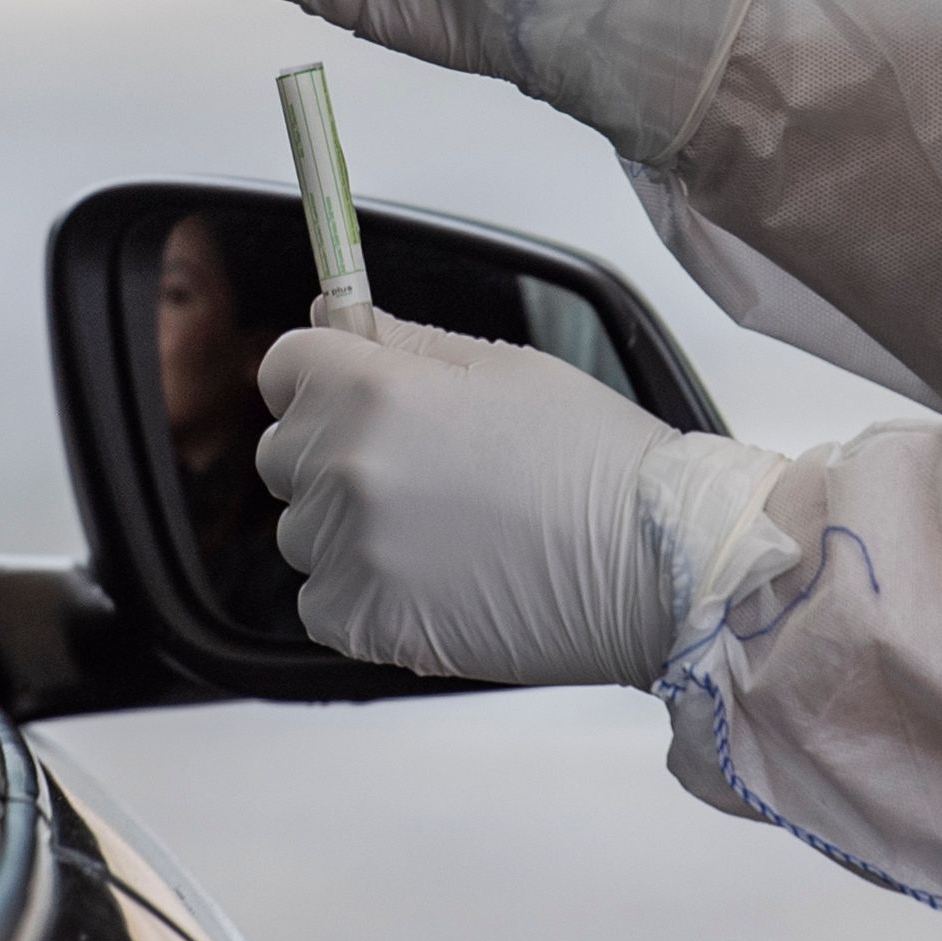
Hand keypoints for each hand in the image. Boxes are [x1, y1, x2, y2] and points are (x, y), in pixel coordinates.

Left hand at [255, 313, 679, 685]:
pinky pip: (320, 599)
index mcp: (375, 391)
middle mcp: (348, 469)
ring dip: (349, 527)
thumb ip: (401, 340)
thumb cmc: (596, 459)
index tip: (355, 392)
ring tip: (441, 529)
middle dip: (335, 450)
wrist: (656, 565)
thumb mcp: (503, 367)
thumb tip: (329, 317)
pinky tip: (430, 579)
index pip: (285, 367)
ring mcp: (351, 552)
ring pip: (302, 529)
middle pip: (285, 451)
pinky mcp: (365, 624)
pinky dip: (362, 594)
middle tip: (421, 467)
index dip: (322, 375)